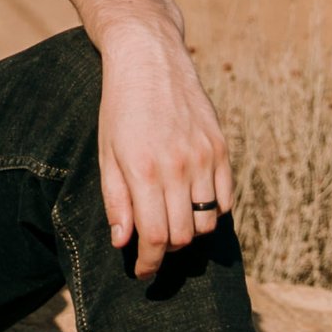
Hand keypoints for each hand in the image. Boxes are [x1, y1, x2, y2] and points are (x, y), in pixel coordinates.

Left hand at [95, 11, 233, 282]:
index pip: (154, 237)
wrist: (150, 58)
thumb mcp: (106, 153)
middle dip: (165, 253)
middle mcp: (177, 166)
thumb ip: (115, 200)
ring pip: (206, 222)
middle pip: (182, 236)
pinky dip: (210, 212)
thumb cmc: (119, 108)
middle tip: (152, 249)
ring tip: (170, 223)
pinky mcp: (221, 148)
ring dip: (188, 233)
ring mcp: (204, 157)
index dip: (148, 264)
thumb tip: (122, 242)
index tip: (141, 272)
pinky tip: (191, 204)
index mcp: (143, 170)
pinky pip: (225, 200)